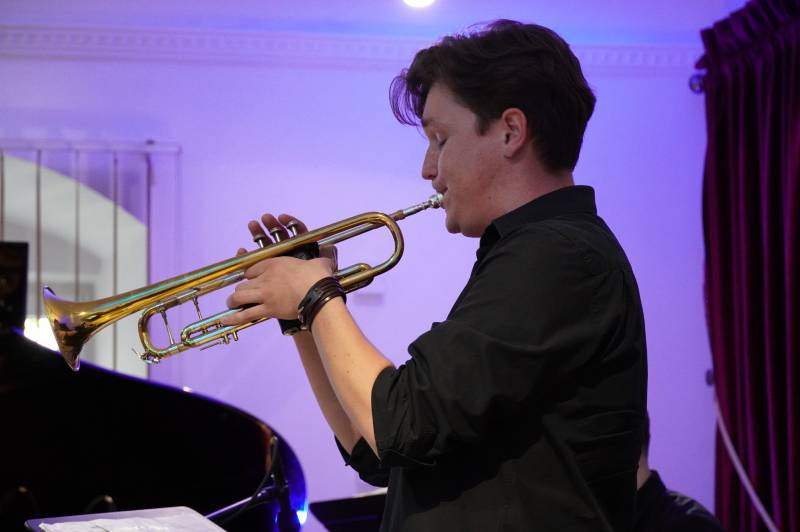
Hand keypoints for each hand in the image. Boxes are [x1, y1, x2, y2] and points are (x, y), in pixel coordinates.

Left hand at [221, 213, 336, 325]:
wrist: (319, 293)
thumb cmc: (319, 276)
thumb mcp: (319, 262)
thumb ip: (320, 258)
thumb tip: (331, 251)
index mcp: (274, 263)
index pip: (252, 268)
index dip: (250, 275)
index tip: (252, 279)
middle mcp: (265, 277)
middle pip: (243, 283)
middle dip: (241, 289)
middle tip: (242, 294)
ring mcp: (264, 294)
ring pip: (239, 297)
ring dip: (234, 301)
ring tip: (232, 304)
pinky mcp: (267, 309)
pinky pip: (245, 315)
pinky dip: (233, 318)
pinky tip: (225, 320)